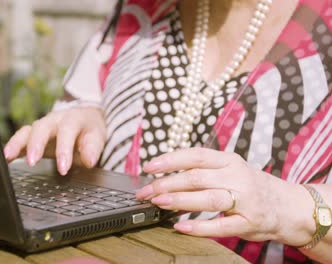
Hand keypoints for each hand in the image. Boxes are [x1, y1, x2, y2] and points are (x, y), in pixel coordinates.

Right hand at [3, 107, 106, 174]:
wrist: (84, 118)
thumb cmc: (89, 129)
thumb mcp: (97, 137)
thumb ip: (93, 148)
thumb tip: (90, 160)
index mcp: (72, 119)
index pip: (67, 131)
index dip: (64, 150)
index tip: (63, 168)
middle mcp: (54, 120)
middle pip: (42, 128)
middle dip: (35, 144)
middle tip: (32, 161)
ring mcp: (41, 127)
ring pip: (26, 131)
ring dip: (17, 143)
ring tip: (8, 156)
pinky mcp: (32, 135)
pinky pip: (19, 139)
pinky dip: (11, 147)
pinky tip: (5, 159)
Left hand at [135, 148, 315, 245]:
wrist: (288, 206)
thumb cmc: (250, 186)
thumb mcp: (230, 169)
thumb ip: (203, 170)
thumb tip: (165, 174)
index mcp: (229, 160)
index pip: (195, 155)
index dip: (170, 160)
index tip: (149, 166)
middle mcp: (237, 176)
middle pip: (196, 177)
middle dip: (167, 183)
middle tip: (146, 191)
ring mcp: (244, 200)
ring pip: (208, 198)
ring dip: (180, 200)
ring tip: (159, 202)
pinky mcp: (248, 222)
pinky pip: (220, 225)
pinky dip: (199, 227)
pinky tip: (180, 226)